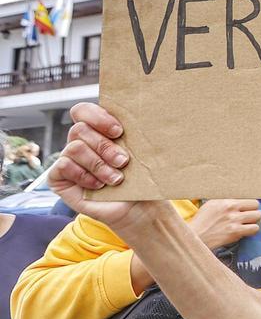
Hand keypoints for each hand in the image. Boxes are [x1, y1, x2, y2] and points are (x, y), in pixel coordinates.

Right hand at [48, 103, 171, 233]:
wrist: (136, 207)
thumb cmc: (139, 178)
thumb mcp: (139, 154)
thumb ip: (133, 135)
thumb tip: (145, 118)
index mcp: (97, 131)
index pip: (83, 111)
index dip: (97, 117)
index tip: (118, 131)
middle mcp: (79, 142)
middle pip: (80, 129)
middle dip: (105, 146)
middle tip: (123, 161)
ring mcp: (67, 159)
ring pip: (75, 148)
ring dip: (99, 164)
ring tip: (116, 179)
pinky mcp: (58, 177)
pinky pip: (63, 166)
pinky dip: (85, 176)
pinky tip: (99, 185)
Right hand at [190, 199, 260, 249]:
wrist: (195, 236)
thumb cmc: (202, 222)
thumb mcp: (211, 205)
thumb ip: (225, 201)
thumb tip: (238, 200)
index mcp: (225, 201)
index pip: (248, 197)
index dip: (249, 204)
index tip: (248, 208)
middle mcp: (231, 208)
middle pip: (255, 205)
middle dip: (252, 211)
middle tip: (247, 216)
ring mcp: (234, 220)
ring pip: (256, 217)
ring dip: (253, 221)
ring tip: (246, 224)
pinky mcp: (235, 232)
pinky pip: (253, 229)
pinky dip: (251, 231)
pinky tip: (243, 231)